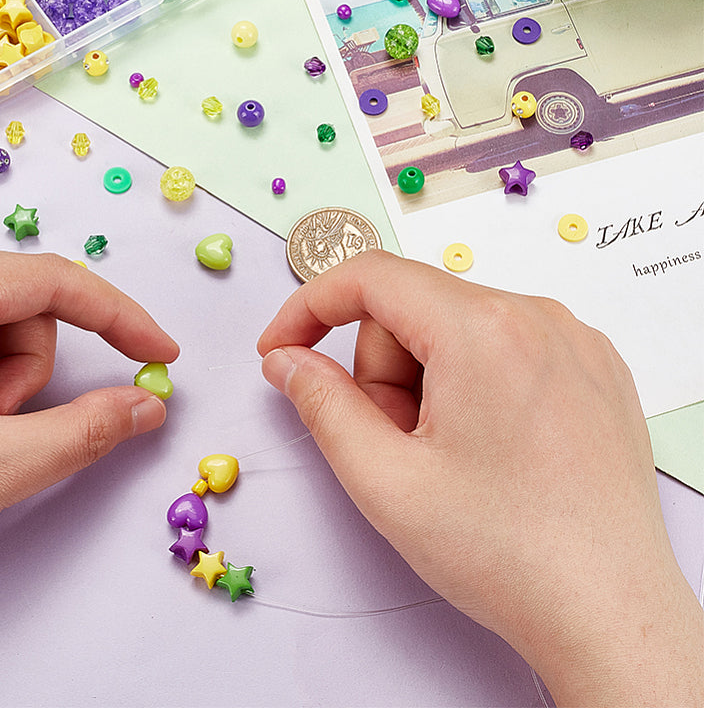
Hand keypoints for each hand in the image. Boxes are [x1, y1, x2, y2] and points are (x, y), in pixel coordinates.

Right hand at [257, 251, 701, 707]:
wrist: (612, 615)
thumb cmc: (509, 554)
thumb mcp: (384, 481)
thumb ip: (320, 404)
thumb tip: (287, 360)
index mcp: (483, 331)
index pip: (370, 277)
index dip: (309, 307)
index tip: (279, 350)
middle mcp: (537, 316)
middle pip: (412, 310)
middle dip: (384, 373)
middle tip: (400, 448)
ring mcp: (572, 339)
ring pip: (455, 328)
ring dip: (428, 383)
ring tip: (450, 458)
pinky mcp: (593, 366)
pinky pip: (502, 344)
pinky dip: (472, 382)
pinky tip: (489, 448)